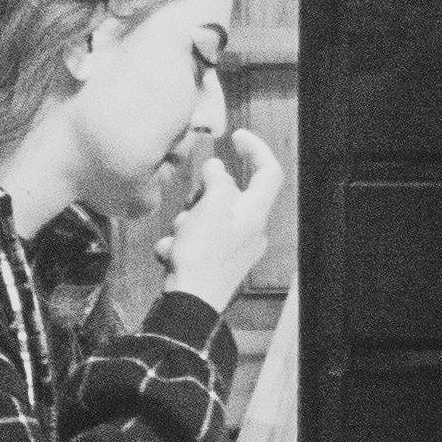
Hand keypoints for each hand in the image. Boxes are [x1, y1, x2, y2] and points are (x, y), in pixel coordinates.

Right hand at [158, 126, 284, 314]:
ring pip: (207, 217)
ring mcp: (233, 249)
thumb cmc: (202, 257)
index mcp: (254, 214)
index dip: (255, 149)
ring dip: (186, 222)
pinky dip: (180, 244)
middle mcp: (250, 230)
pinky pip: (196, 240)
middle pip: (229, 194)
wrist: (189, 305)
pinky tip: (172, 256)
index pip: (268, 172)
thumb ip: (216, 182)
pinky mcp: (216, 264)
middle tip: (190, 207)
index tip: (235, 136)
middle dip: (202, 195)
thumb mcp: (209, 209)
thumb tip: (217, 167)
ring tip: (178, 240)